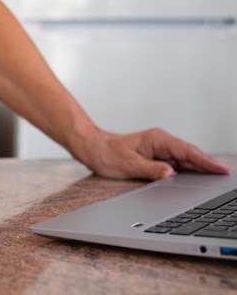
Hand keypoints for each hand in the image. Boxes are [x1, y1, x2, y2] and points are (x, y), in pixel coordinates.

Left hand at [77, 127, 229, 180]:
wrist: (94, 149)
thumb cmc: (107, 154)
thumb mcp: (129, 165)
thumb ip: (152, 170)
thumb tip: (171, 175)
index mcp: (157, 139)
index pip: (187, 151)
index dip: (205, 161)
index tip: (221, 169)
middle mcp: (161, 142)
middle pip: (190, 155)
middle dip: (209, 165)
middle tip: (225, 176)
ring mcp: (159, 148)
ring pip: (185, 159)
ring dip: (201, 168)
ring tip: (218, 178)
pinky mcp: (156, 155)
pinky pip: (177, 163)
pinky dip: (189, 169)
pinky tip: (199, 178)